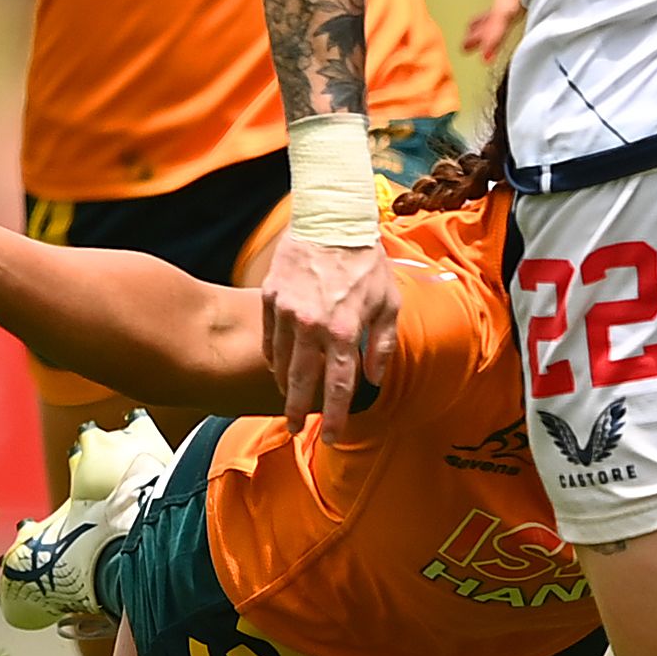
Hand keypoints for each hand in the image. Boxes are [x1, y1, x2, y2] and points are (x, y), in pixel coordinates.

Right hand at [259, 231, 397, 428]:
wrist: (331, 219)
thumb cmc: (366, 261)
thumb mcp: (388, 302)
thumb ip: (381, 345)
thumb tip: (374, 378)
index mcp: (343, 329)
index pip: (338, 384)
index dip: (334, 415)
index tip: (330, 436)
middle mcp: (311, 325)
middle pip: (301, 381)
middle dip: (297, 410)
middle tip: (294, 428)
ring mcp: (286, 311)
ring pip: (280, 361)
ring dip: (284, 384)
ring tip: (287, 399)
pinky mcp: (270, 297)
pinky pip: (268, 337)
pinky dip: (272, 356)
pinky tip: (278, 366)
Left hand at [427, 0, 527, 59]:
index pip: (509, 4)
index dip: (495, 30)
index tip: (481, 53)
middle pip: (516, 11)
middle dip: (492, 31)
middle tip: (467, 47)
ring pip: (519, 6)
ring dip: (495, 22)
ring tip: (470, 35)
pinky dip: (503, 8)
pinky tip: (484, 17)